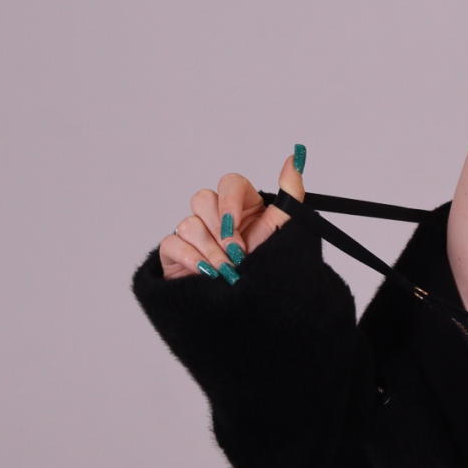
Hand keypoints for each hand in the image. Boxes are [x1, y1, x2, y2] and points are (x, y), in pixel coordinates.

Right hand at [156, 147, 306, 280]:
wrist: (256, 310)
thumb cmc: (271, 269)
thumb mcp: (286, 230)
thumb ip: (291, 192)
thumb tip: (295, 157)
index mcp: (243, 206)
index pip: (229, 183)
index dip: (229, 201)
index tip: (236, 226)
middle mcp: (217, 216)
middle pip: (203, 199)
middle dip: (220, 230)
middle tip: (236, 253)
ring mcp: (195, 234)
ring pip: (188, 223)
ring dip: (210, 250)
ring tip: (227, 271)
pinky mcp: (176, 254)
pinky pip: (171, 243)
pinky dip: (190, 258)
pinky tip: (206, 273)